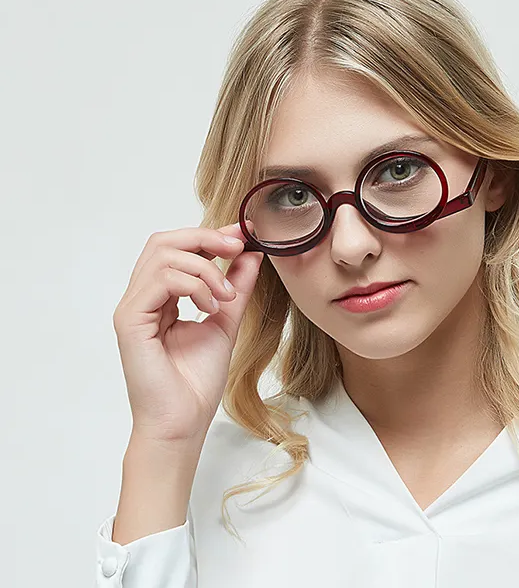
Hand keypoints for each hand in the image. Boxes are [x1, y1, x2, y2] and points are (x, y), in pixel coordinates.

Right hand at [112, 222, 263, 442]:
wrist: (183, 421)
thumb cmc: (197, 380)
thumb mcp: (226, 320)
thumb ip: (236, 287)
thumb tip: (251, 254)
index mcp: (160, 296)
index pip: (177, 248)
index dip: (211, 235)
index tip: (245, 235)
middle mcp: (142, 297)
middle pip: (164, 241)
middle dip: (206, 238)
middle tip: (237, 249)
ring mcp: (133, 307)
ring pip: (164, 255)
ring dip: (205, 269)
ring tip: (225, 298)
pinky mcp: (130, 320)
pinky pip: (161, 280)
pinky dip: (194, 286)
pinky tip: (211, 307)